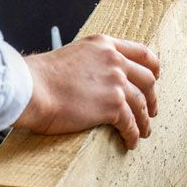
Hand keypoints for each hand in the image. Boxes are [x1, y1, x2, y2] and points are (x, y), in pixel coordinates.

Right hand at [15, 34, 160, 148]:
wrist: (32, 89)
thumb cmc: (40, 77)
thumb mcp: (72, 56)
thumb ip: (90, 63)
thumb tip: (95, 80)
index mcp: (104, 45)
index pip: (140, 52)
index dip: (152, 67)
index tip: (155, 77)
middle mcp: (114, 60)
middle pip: (147, 79)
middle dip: (152, 97)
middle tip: (151, 109)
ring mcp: (116, 82)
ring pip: (142, 104)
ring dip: (145, 120)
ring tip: (143, 131)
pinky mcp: (113, 106)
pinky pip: (130, 124)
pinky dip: (132, 134)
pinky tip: (130, 141)